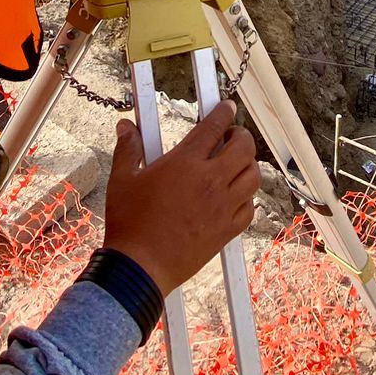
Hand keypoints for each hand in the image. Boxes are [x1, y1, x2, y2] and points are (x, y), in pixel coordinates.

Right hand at [102, 100, 260, 296]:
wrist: (140, 266)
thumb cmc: (129, 223)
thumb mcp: (122, 180)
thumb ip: (128, 149)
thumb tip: (124, 127)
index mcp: (184, 163)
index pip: (213, 127)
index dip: (223, 112)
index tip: (226, 107)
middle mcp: (209, 181)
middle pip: (243, 147)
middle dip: (241, 136)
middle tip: (232, 137)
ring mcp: (222, 206)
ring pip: (253, 177)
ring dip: (248, 165)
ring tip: (236, 164)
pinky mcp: (226, 230)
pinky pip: (250, 208)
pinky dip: (247, 198)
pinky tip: (236, 197)